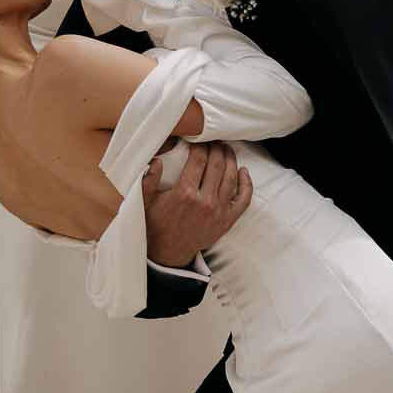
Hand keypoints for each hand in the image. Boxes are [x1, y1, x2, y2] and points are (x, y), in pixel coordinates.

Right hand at [143, 143, 251, 265]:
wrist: (169, 253)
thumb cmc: (156, 225)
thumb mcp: (145, 202)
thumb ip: (149, 180)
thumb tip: (157, 160)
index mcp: (185, 193)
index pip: (198, 159)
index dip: (200, 145)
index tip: (198, 140)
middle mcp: (205, 201)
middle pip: (217, 165)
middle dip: (217, 148)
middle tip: (215, 140)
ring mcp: (219, 211)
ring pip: (231, 178)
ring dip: (231, 160)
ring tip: (227, 150)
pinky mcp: (227, 221)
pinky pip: (244, 200)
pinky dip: (246, 184)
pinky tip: (243, 171)